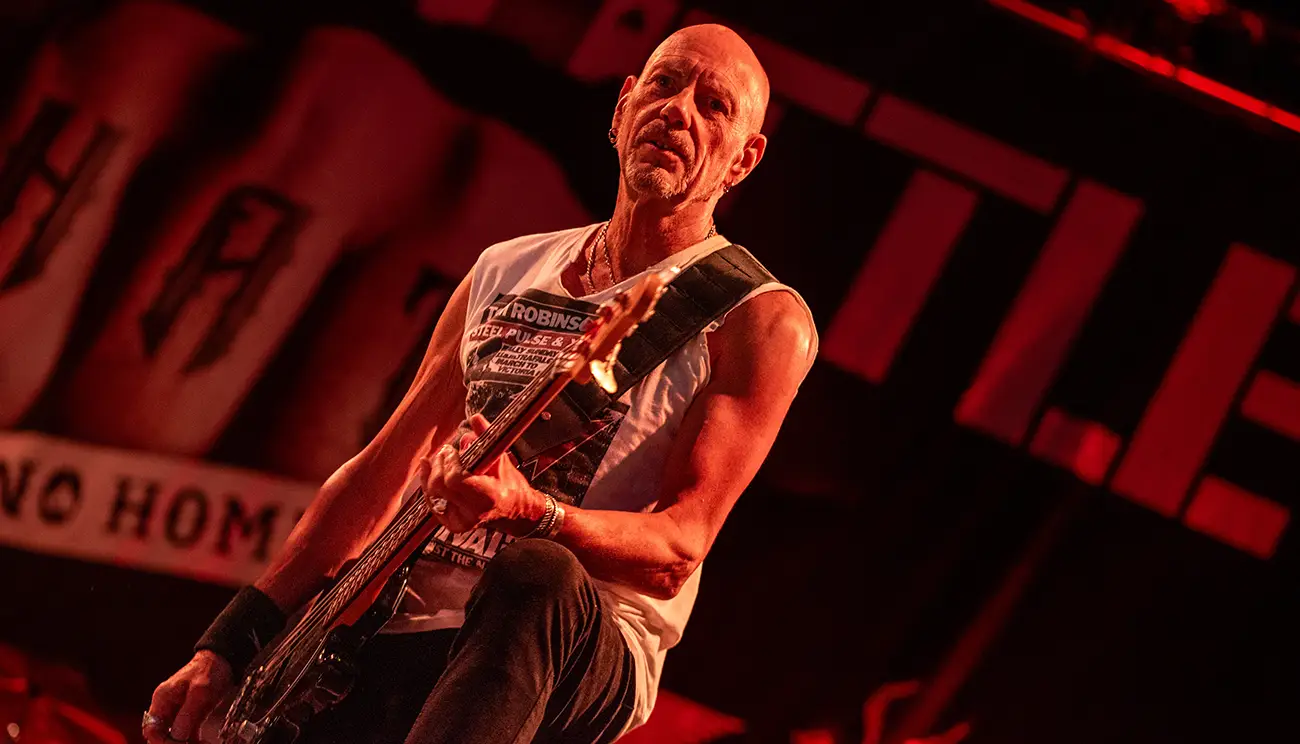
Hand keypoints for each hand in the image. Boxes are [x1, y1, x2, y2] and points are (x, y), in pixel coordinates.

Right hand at [144, 650, 233, 742]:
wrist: (224, 660)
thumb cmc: (210, 670)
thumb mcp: (200, 691)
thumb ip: (187, 714)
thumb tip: (176, 736)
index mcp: (163, 699)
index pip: (151, 728)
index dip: (161, 741)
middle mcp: (167, 707)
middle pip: (162, 735)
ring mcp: (178, 712)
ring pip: (176, 737)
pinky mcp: (191, 715)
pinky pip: (188, 734)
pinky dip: (195, 741)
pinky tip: (204, 743)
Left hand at [416, 414, 542, 533]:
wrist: (515, 513)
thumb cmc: (511, 485)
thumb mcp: (502, 459)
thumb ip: (487, 438)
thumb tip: (475, 419)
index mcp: (488, 497)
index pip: (456, 479)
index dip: (451, 462)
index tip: (455, 451)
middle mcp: (473, 513)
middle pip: (440, 485)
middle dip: (440, 464)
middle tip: (446, 451)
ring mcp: (461, 521)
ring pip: (432, 493)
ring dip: (432, 472)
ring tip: (441, 458)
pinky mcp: (452, 524)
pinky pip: (432, 501)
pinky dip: (429, 484)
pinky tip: (429, 470)